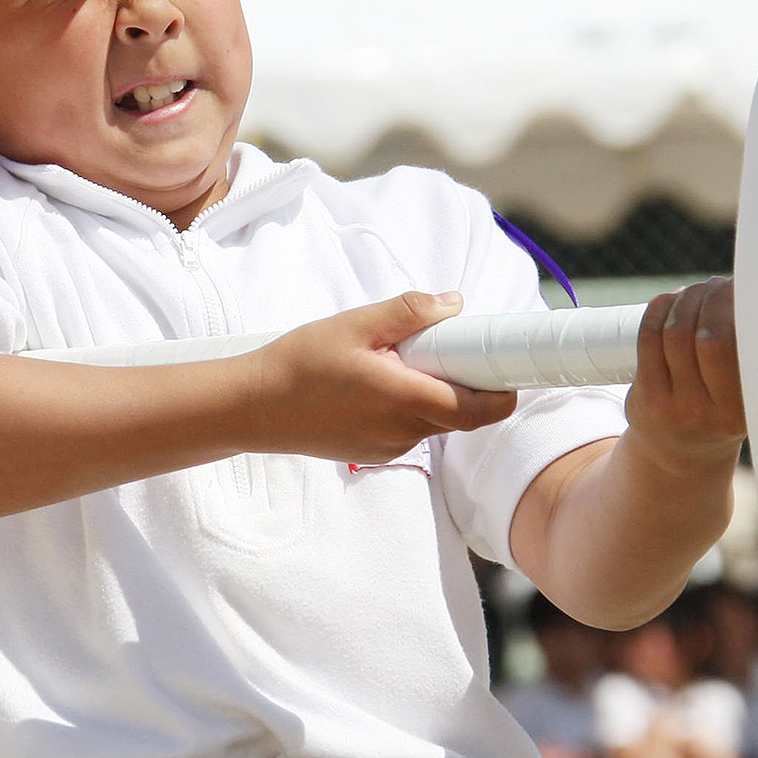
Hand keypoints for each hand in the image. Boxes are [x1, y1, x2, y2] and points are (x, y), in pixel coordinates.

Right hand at [247, 293, 517, 464]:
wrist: (253, 408)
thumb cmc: (300, 363)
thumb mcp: (355, 324)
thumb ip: (409, 313)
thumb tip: (454, 304)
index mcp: (405, 399)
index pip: (480, 409)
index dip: (502, 391)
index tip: (504, 364)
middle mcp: (404, 431)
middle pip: (462, 414)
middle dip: (466, 382)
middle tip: (444, 347)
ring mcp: (391, 447)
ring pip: (435, 421)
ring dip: (434, 393)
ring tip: (399, 362)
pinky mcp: (376, 453)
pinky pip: (411, 429)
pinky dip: (410, 406)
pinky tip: (378, 383)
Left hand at [623, 278, 746, 470]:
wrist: (680, 458)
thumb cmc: (722, 413)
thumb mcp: (747, 397)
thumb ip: (752, 357)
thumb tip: (750, 290)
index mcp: (741, 410)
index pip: (733, 344)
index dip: (734, 305)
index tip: (743, 288)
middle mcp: (707, 412)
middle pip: (706, 335)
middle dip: (711, 298)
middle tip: (718, 286)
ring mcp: (672, 406)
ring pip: (675, 332)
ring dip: (686, 299)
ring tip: (697, 292)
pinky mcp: (646, 397)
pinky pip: (648, 339)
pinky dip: (659, 309)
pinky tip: (670, 301)